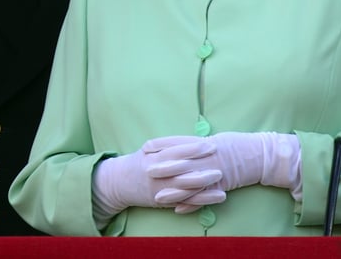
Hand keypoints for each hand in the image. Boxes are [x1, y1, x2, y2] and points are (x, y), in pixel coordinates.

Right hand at [92, 136, 224, 222]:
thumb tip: (193, 140)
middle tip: (218, 156)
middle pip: (181, 168)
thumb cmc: (139, 163)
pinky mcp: (166, 201)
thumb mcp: (148, 150)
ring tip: (220, 174)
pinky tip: (218, 196)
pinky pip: (188, 201)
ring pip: (185, 186)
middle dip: (200, 162)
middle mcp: (156, 173)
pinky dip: (204, 199)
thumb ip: (167, 145)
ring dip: (204, 181)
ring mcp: (161, 188)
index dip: (192, 147)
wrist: (119, 184)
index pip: (174, 150)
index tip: (208, 143)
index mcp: (151, 158)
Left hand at [153, 132, 301, 211]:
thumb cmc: (235, 145)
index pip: (177, 142)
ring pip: (190, 183)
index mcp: (202, 143)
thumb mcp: (213, 140)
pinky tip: (178, 210)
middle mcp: (206, 157)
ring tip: (158, 198)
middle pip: (181, 162)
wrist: (257, 155)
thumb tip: (177, 144)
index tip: (145, 146)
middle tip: (146, 172)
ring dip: (173, 191)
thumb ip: (194, 144)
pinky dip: (191, 204)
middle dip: (162, 168)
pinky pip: (204, 197)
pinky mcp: (220, 185)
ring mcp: (213, 172)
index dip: (161, 144)